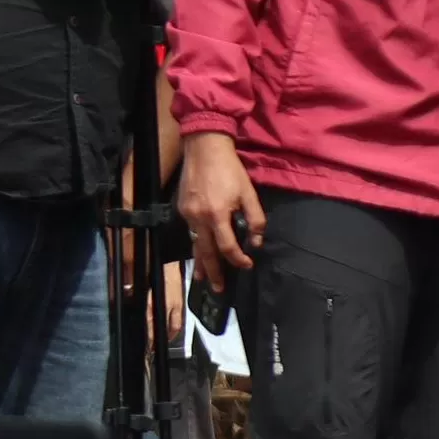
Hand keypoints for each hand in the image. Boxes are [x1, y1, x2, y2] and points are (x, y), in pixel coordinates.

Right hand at [178, 130, 264, 287]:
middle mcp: (198, 218)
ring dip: (200, 263)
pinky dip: (196, 245)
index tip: (247, 265)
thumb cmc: (231, 170)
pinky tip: (199, 253)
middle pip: (206, 252)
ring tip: (202, 279)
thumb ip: (255, 219)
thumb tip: (255, 242)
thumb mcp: (249, 194)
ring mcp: (187, 214)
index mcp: (217, 215)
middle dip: (212, 272)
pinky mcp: (182, 208)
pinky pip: (191, 232)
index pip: (227, 247)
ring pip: (195, 244)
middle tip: (218, 289)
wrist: (204, 149)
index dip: (238, 259)